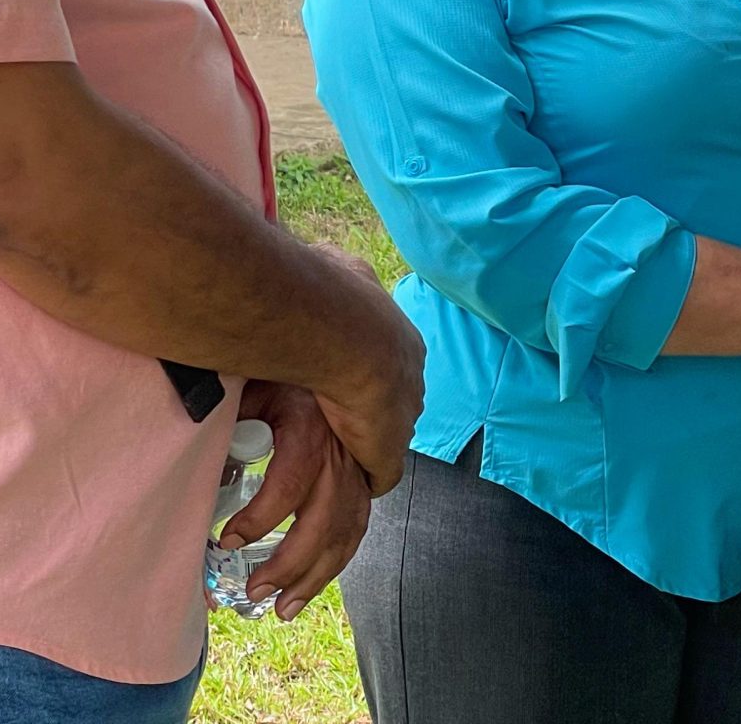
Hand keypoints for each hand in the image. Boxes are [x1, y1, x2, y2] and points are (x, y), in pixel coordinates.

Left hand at [219, 380, 377, 620]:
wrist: (328, 347)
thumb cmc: (279, 369)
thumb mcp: (250, 389)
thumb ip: (231, 424)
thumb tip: (206, 473)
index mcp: (311, 425)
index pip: (291, 480)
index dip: (260, 516)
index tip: (226, 540)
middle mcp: (341, 450)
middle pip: (326, 518)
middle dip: (289, 563)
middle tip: (253, 592)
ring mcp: (355, 465)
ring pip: (347, 530)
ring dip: (315, 575)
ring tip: (283, 609)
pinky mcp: (360, 477)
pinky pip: (357, 526)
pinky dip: (335, 560)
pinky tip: (310, 586)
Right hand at [309, 250, 425, 494]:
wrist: (347, 330)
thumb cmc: (338, 296)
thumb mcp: (345, 272)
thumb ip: (344, 273)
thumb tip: (331, 262)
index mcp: (402, 343)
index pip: (391, 366)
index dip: (369, 374)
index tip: (349, 378)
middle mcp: (410, 379)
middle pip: (395, 402)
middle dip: (372, 408)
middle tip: (338, 413)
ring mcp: (402, 416)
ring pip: (388, 436)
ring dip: (365, 441)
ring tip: (334, 446)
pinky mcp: (387, 450)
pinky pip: (380, 473)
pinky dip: (364, 476)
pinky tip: (342, 477)